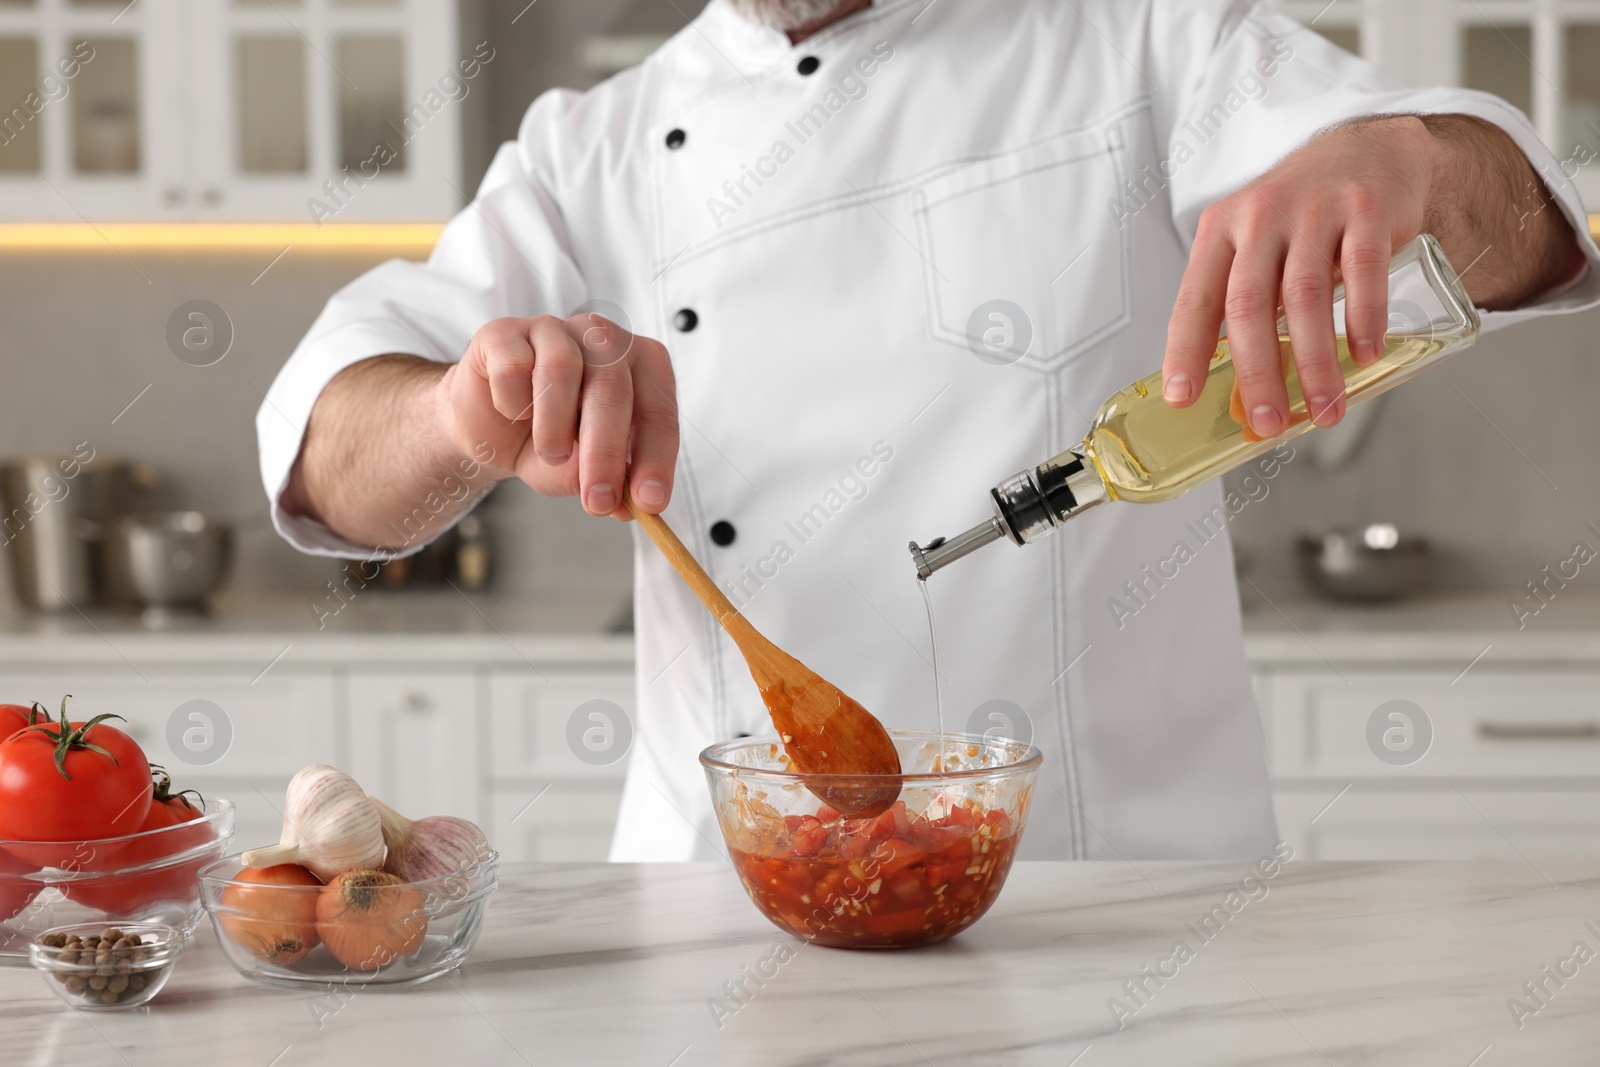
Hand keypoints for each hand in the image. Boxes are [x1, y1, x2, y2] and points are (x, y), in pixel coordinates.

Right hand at [437, 313, 678, 517]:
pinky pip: (513, 366)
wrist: (489, 429)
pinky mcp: (505, 333)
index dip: (656, 458)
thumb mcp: (585, 472)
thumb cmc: (548, 439)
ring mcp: (554, 329)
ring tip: (550, 455)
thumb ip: (611, 484)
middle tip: (597, 501)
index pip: (658, 410)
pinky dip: (512, 402)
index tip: (649, 502)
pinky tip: (512, 414)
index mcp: (641, 365)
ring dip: (555, 427)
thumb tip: (628, 506)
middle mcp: (603, 338)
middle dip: (606, 454)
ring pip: (562, 370)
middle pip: (613, 390)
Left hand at [1161, 116, 1437, 433]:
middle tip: (1267, 421)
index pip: (1195, 299)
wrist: (1371, 151)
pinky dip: (1363, 318)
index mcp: (1221, 230)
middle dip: (1257, 373)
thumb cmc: (1302, 215)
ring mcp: (1314, 209)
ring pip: (1305, 296)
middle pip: (1249, 305)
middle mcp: (1261, 216)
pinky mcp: (1367, 209)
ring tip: (1325, 407)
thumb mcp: (1254, 243)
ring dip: (1314, 362)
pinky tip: (1364, 354)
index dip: (1184, 351)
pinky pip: (1362, 271)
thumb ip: (1241, 301)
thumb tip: (1233, 384)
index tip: (1181, 397)